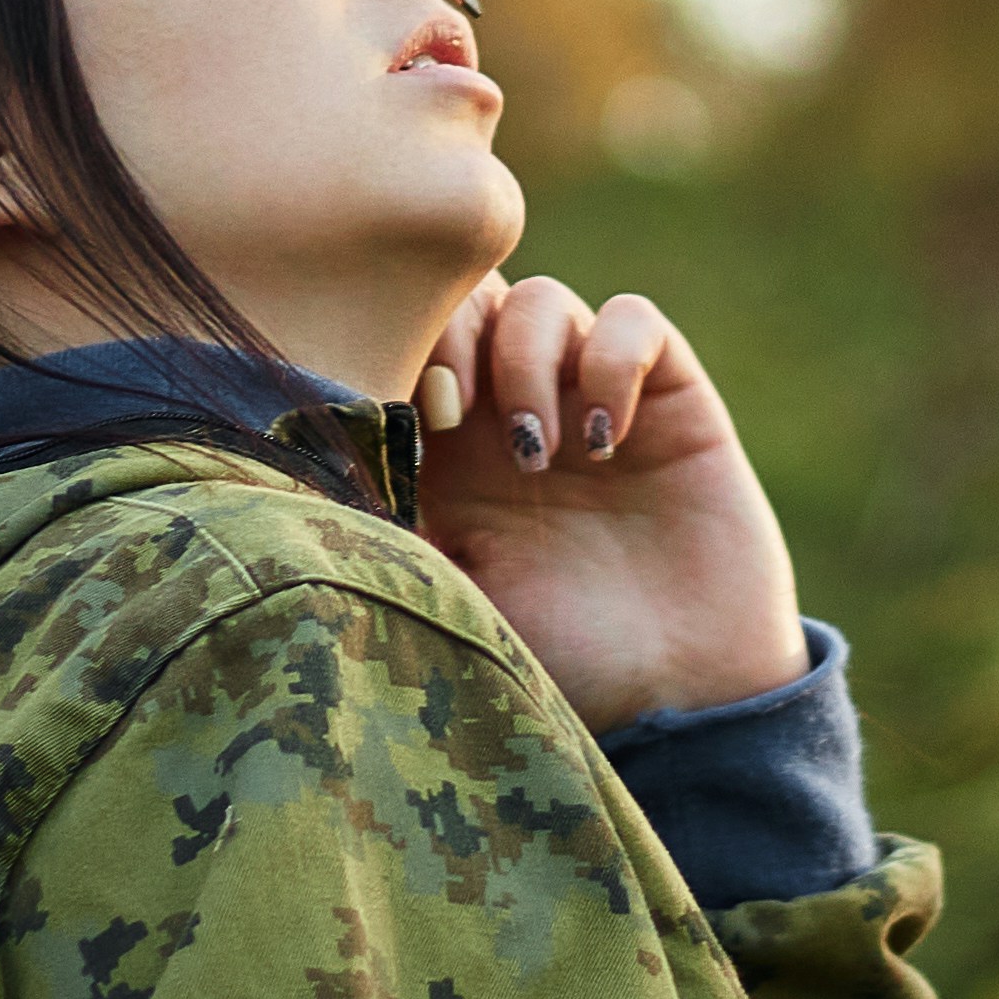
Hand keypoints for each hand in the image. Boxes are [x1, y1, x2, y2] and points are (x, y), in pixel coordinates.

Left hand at [408, 275, 807, 733]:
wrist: (683, 698)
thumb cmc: (562, 664)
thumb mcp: (450, 602)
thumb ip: (393, 528)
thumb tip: (315, 471)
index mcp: (449, 454)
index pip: (404, 347)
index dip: (394, 355)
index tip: (404, 422)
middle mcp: (515, 415)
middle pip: (464, 299)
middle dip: (450, 334)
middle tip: (457, 415)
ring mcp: (591, 400)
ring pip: (539, 302)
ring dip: (527, 361)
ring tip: (542, 457)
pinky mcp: (669, 399)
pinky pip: (634, 320)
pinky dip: (613, 359)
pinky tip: (609, 440)